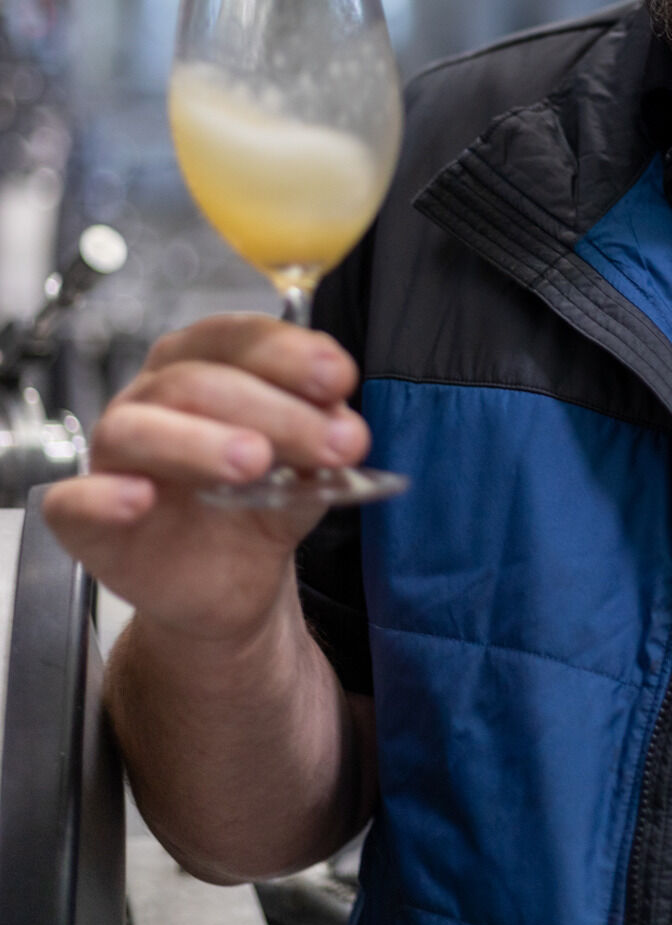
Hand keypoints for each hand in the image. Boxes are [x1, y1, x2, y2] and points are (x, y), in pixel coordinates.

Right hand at [43, 315, 369, 646]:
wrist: (230, 585)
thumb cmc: (257, 508)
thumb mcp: (305, 472)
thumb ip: (321, 444)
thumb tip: (344, 426)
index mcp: (206, 367)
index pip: (238, 339)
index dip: (288, 353)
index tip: (339, 378)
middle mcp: (154, 399)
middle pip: (198, 382)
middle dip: (272, 409)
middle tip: (329, 442)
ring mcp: (115, 457)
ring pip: (137, 428)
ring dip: (198, 441)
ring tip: (254, 462)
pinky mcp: (85, 518)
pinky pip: (74, 500)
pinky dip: (103, 496)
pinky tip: (141, 499)